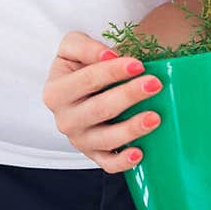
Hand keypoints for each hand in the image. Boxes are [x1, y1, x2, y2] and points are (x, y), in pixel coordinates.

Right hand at [43, 31, 162, 173]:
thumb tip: (110, 55)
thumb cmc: (78, 65)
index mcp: (55, 92)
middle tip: (154, 84)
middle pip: (99, 109)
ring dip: (131, 129)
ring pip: (105, 139)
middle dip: (128, 96)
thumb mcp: (72, 46)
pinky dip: (123, 162)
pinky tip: (140, 153)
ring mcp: (79, 140)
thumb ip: (85, 46)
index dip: (113, 72)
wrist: (78, 88)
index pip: (87, 80)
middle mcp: (65, 119)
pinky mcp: (94, 154)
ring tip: (155, 117)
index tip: (138, 64)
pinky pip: (107, 163)